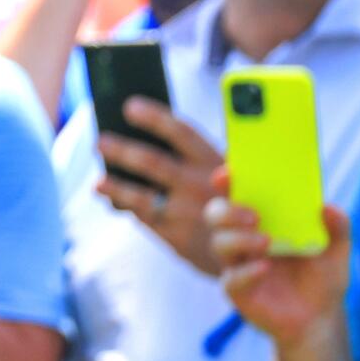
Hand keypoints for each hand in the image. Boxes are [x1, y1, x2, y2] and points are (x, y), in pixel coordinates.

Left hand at [98, 97, 224, 273]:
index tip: (130, 106)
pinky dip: (125, 208)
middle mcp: (201, 187)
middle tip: (100, 140)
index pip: (182, 133)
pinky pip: (144, 219)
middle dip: (122, 150)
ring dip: (115, 186)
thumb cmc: (240, 203)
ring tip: (98, 181)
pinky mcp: (178, 239)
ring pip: (140, 197)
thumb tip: (151, 138)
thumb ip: (198, 161)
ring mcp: (187, 215)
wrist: (261, 255)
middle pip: (152, 163)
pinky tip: (110, 201)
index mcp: (216, 163)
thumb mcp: (233, 178)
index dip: (155, 117)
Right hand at [207, 167, 351, 346]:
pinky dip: (246, 272)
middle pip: (215, 214)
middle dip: (229, 211)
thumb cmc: (321, 278)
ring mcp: (236, 263)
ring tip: (267, 243)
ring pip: (220, 243)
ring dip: (239, 239)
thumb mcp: (336, 251)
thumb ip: (338, 228)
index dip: (226, 181)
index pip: (235, 193)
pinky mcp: (237, 290)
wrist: (319, 319)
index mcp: (261, 220)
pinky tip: (265, 269)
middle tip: (254, 216)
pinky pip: (231, 278)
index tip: (228, 174)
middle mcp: (242, 237)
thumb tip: (328, 207)